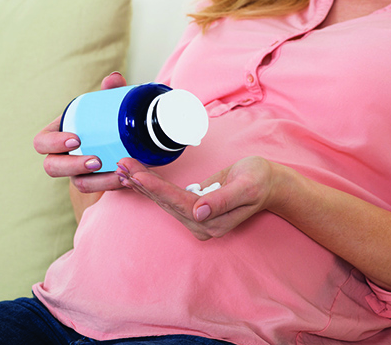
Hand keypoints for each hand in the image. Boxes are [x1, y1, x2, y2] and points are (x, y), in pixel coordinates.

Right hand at [33, 71, 127, 192]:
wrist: (124, 141)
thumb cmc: (106, 120)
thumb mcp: (107, 106)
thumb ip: (110, 92)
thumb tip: (114, 78)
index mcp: (58, 134)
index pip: (42, 142)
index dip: (54, 143)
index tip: (75, 139)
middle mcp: (63, 156)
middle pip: (53, 167)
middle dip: (72, 166)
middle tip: (96, 161)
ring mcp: (78, 173)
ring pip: (78, 183)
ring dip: (96, 181)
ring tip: (117, 173)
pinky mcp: (96, 183)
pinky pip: (98, 189)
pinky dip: (112, 184)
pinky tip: (128, 178)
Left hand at [116, 156, 279, 239]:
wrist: (269, 183)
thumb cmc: (260, 180)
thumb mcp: (246, 186)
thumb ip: (223, 200)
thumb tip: (199, 213)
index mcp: (213, 222)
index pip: (179, 203)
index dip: (157, 189)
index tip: (137, 175)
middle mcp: (201, 224)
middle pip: (166, 203)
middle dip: (142, 183)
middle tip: (120, 164)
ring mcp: (196, 218)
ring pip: (163, 201)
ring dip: (142, 184)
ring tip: (122, 168)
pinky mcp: (193, 208)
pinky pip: (169, 197)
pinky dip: (152, 186)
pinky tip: (136, 178)